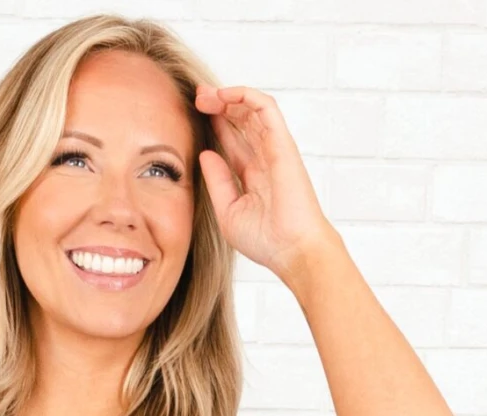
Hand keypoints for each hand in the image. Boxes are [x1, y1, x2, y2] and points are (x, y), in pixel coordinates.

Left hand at [194, 83, 336, 285]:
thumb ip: (217, 181)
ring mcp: (274, 148)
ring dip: (227, 97)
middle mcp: (264, 158)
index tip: (194, 115)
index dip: (215, 125)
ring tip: (205, 94)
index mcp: (253, 175)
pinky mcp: (281, 142)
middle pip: (241, 121)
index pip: (233, 141)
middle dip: (218, 106)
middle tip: (197, 97)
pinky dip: (245, 96)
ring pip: (251, 110)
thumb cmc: (266, 241)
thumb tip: (206, 153)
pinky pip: (265, 107)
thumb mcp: (228, 212)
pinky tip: (223, 95)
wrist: (292, 250)